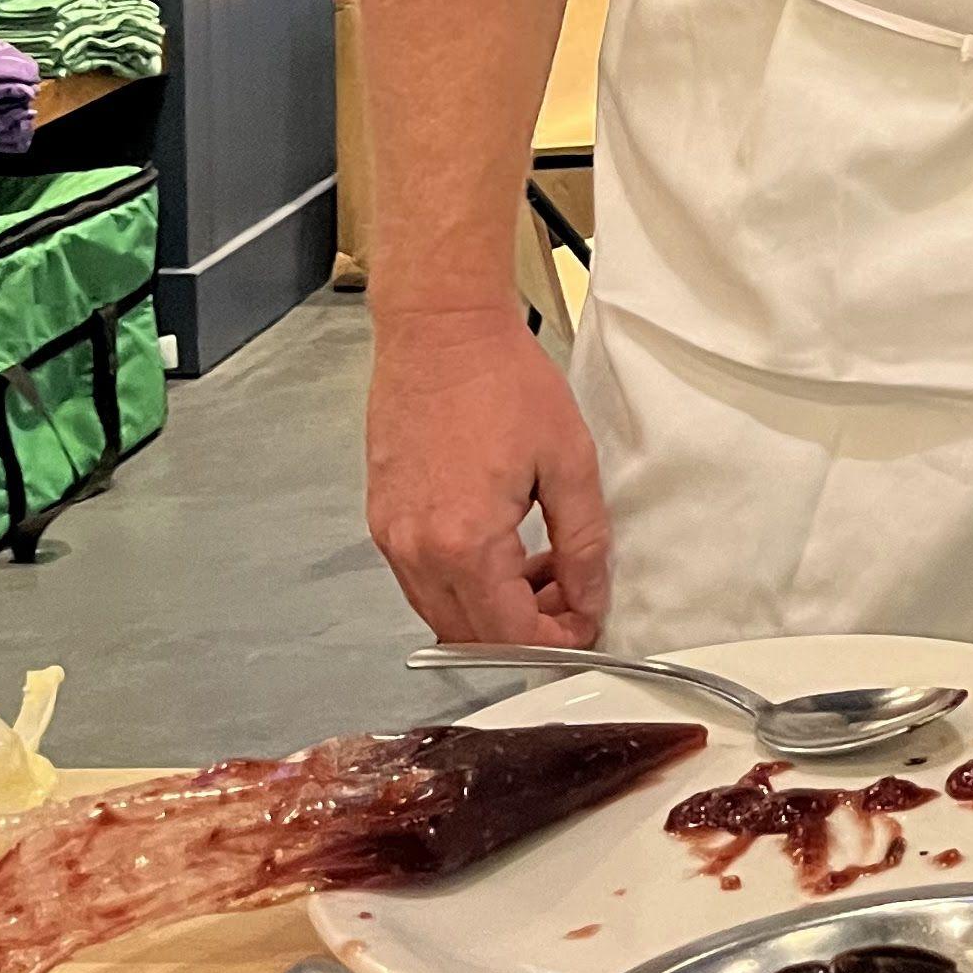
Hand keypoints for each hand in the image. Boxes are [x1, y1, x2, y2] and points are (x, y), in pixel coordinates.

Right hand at [366, 307, 611, 647]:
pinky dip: (461, 582)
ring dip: (492, 609)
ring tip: (539, 563)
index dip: (556, 642)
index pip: (510, 635)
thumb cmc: (503, 381)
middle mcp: (417, 552)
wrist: (441, 330)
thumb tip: (590, 596)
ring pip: (442, 612)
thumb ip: (585, 541)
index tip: (585, 625)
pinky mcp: (381, 519)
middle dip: (525, 631)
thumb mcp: (569, 460)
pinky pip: (421, 579)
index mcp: (465, 544)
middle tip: (568, 597)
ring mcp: (391, 537)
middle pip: (470, 636)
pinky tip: (500, 544)